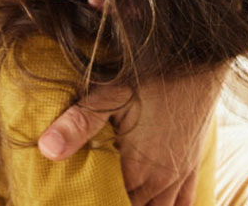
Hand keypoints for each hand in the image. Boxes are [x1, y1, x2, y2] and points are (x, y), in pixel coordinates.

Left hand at [40, 69, 223, 205]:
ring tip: (120, 199)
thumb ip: (79, 124)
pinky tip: (158, 203)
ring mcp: (182, 173)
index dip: (97, 202)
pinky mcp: (195, 161)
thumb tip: (46, 149)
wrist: (201, 56)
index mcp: (139, 172)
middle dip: (115, 204)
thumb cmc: (154, 73)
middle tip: (94, 196)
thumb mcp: (111, 94)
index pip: (113, 205)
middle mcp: (163, 180)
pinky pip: (186, 201)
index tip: (79, 199)